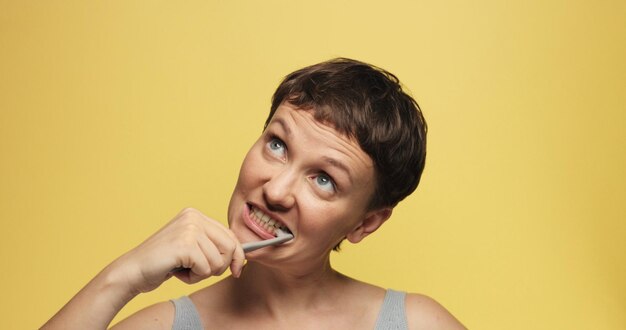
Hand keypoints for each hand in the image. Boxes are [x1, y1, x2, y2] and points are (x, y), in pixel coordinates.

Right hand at [111, 207, 244, 293]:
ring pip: (218, 260)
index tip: (236, 270)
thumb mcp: (192, 248)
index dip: (236, 255)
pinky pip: (205, 268)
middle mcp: (193, 217)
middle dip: (220, 266)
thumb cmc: (163, 263)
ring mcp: (189, 228)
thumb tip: (241, 256)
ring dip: (202, 273)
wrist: (133, 271)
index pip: (230, 235)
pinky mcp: (185, 244)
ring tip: (183, 269)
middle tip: (200, 271)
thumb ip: (212, 245)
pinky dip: (194, 277)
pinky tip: (177, 272)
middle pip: (230, 246)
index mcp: (196, 215)